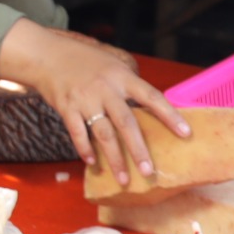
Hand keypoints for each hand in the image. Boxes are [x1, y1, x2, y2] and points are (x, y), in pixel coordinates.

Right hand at [0, 19, 187, 183]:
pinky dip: (85, 149)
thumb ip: (129, 85)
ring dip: (114, 159)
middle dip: (138, 150)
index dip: (170, 115)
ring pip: (103, 133)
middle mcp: (106, 89)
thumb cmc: (85, 60)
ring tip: (123, 179)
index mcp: (122, 77)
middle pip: (126, 122)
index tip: (185, 134)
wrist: (47, 54)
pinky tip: (92, 163)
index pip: (151, 97)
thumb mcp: (113, 64)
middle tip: (149, 172)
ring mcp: (85, 99)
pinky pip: (77, 133)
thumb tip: (150, 107)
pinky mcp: (66, 107)